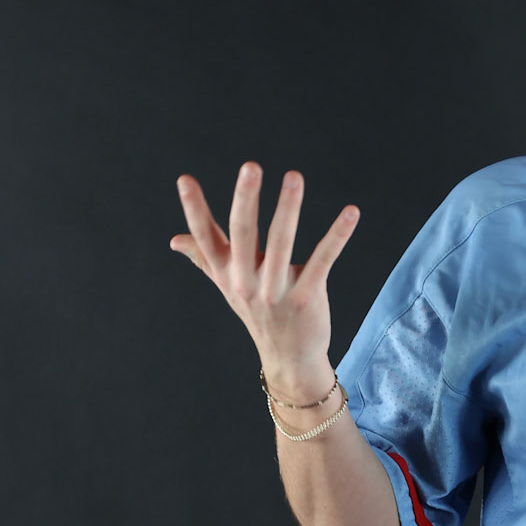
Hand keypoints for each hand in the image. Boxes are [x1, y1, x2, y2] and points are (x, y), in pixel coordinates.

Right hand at [170, 163, 358, 382]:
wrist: (288, 358)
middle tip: (250, 167)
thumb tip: (174, 240)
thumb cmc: (258, 313)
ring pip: (282, 242)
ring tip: (294, 177)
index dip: (194, 210)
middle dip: (246, 199)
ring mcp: (276, 291)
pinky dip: (338, 235)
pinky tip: (351, 212)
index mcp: (226, 273)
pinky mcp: (307, 297)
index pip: (205, 237)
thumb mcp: (227, 287)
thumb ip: (204, 258)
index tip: (185, 180)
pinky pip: (322, 260)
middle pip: (243, 234)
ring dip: (288, 208)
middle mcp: (246, 282)